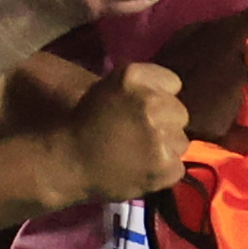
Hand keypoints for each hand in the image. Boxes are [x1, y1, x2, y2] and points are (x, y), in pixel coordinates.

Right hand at [66, 62, 190, 203]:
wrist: (67, 164)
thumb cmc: (85, 126)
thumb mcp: (108, 89)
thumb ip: (141, 87)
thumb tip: (171, 94)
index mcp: (133, 77)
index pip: (173, 82)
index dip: (160, 96)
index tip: (142, 109)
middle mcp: (150, 102)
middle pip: (180, 113)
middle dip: (165, 123)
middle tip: (138, 135)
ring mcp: (160, 136)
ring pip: (180, 141)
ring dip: (165, 148)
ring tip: (138, 155)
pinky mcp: (166, 166)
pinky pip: (177, 166)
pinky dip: (163, 171)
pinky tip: (141, 170)